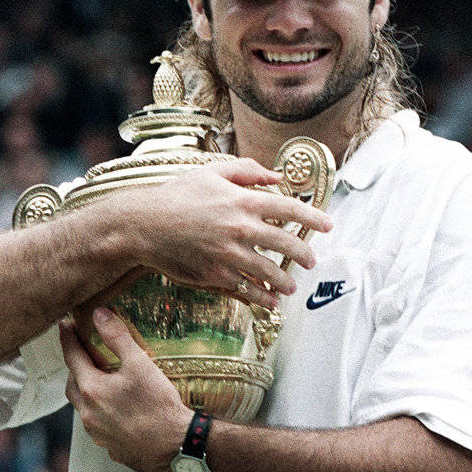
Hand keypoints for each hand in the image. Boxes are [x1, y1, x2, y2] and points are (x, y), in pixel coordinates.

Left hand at [60, 308, 189, 471]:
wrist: (176, 444)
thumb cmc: (158, 403)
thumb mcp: (139, 363)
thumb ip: (116, 337)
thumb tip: (98, 314)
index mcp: (92, 390)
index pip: (72, 358)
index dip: (68, 339)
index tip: (64, 325)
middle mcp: (88, 414)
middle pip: (72, 386)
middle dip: (75, 369)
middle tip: (84, 356)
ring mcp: (98, 434)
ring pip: (84, 408)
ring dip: (88, 393)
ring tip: (102, 383)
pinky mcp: (111, 448)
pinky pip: (98, 426)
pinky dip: (102, 414)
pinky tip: (118, 410)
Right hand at [123, 158, 331, 309]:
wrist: (142, 225)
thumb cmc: (176, 195)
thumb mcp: (212, 172)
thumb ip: (247, 170)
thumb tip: (276, 177)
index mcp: (243, 200)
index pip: (290, 210)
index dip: (313, 218)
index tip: (328, 225)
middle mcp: (240, 228)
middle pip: (287, 244)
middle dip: (305, 254)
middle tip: (311, 260)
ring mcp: (229, 255)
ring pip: (270, 272)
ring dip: (286, 281)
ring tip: (291, 285)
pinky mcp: (216, 275)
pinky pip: (247, 289)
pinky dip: (262, 297)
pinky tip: (270, 300)